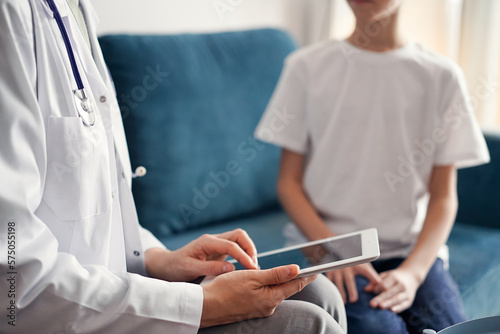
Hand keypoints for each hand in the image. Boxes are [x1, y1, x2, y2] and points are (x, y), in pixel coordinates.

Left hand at [145, 229, 258, 281]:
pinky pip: (235, 248)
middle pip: (239, 235)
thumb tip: (231, 267)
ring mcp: (216, 244)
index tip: (252, 269)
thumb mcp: (190, 269)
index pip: (231, 245)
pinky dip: (243, 255)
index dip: (244, 256)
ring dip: (248, 251)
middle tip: (254, 266)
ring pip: (239, 240)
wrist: (166, 265)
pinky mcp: (218, 251)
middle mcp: (213, 240)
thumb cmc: (175, 268)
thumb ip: (210, 268)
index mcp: (207, 242)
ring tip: (251, 268)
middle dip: (250, 248)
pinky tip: (245, 268)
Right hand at [201, 264, 317, 327]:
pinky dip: (270, 287)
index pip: (296, 284)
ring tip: (289, 270)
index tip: (319, 268)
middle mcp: (269, 306)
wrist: (205, 307)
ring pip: (276, 292)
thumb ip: (276, 274)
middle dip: (296, 278)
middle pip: (287, 289)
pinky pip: (266, 296)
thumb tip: (296, 269)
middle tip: (308, 267)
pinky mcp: (253, 309)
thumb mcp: (252, 277)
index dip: (308, 275)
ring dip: (281, 281)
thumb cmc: (226, 289)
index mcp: (272, 298)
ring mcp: (261, 309)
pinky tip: (266, 280)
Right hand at [325, 263, 381, 303]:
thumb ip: (372, 276)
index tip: (375, 287)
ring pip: (338, 282)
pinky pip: (330, 282)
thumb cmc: (355, 262)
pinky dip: (332, 289)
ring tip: (345, 302)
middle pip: (349, 280)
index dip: (372, 279)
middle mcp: (347, 266)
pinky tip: (335, 296)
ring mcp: (338, 269)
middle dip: (351, 290)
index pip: (367, 272)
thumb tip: (377, 287)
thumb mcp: (365, 265)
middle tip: (354, 300)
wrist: (339, 252)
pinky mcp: (330, 271)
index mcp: (358, 264)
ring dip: (341, 292)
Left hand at [369, 268, 419, 312]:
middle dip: (380, 298)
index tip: (372, 292)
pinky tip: (391, 311)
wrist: (411, 276)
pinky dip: (398, 308)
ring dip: (389, 303)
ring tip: (381, 307)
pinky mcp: (410, 300)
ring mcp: (407, 293)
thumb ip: (375, 282)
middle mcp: (401, 285)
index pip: (384, 284)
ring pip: (397, 299)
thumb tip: (366, 289)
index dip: (378, 288)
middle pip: (389, 292)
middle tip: (372, 304)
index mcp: (394, 277)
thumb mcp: (385, 275)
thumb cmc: (394, 277)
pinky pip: (404, 305)